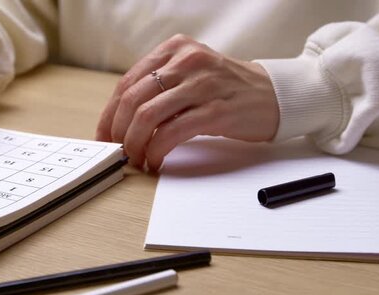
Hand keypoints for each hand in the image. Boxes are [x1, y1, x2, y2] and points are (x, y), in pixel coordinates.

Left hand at [96, 34, 278, 171]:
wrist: (275, 95)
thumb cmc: (226, 90)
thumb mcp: (189, 75)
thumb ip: (158, 88)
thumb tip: (119, 121)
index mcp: (175, 48)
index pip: (127, 82)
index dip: (109, 114)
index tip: (103, 136)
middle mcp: (187, 60)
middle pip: (133, 99)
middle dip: (118, 132)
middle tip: (118, 152)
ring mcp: (203, 84)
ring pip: (148, 116)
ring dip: (134, 144)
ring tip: (136, 159)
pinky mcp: (217, 110)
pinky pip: (172, 133)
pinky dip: (156, 151)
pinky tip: (155, 161)